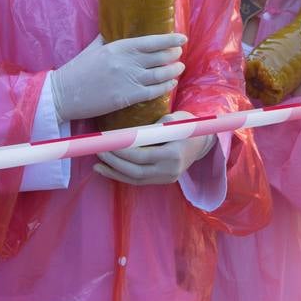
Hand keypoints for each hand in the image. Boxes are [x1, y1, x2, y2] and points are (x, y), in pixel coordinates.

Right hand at [49, 33, 185, 121]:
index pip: (151, 41)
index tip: (182, 38)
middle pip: (160, 57)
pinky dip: (165, 87)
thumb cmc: (77, 70)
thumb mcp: (93, 48)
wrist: (63, 94)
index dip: (170, 39)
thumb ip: (108, 39)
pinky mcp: (126, 97)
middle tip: (179, 53)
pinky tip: (171, 84)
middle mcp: (126, 62)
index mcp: (118, 47)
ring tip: (180, 67)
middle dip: (174, 54)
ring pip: (160, 74)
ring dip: (174, 70)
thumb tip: (117, 30)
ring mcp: (127, 80)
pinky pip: (153, 91)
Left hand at [94, 111, 214, 185]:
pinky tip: (108, 170)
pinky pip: (140, 181)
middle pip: (136, 171)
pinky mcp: (163, 180)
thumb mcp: (172, 119)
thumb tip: (126, 135)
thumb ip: (152, 129)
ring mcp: (167, 178)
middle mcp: (170, 170)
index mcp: (173, 154)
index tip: (107, 142)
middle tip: (99, 151)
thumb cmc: (186, 125)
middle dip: (114, 163)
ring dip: (115, 173)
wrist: (203, 141)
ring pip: (136, 180)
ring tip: (98, 165)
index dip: (121, 151)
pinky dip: (122, 176)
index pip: (142, 156)